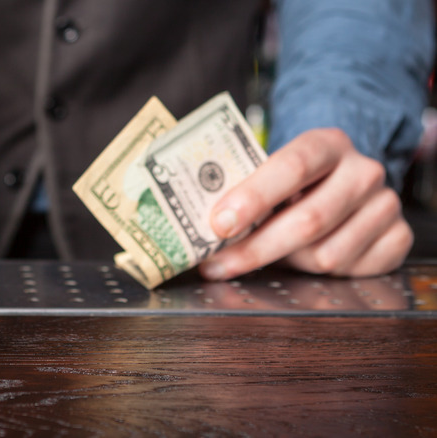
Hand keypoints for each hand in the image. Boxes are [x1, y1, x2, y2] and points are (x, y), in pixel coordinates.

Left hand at [199, 128, 412, 279]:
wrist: (343, 183)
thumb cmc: (294, 183)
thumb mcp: (271, 172)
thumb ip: (243, 190)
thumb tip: (195, 223)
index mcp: (326, 144)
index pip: (292, 166)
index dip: (253, 197)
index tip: (218, 224)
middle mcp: (362, 171)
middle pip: (308, 220)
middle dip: (255, 249)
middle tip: (217, 264)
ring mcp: (385, 205)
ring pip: (325, 255)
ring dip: (287, 262)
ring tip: (268, 253)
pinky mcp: (397, 237)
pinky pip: (348, 271)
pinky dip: (315, 273)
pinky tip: (301, 259)